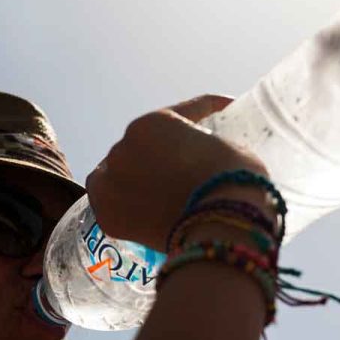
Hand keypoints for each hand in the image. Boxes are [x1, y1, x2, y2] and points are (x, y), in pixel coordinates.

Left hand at [86, 95, 269, 250]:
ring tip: (157, 198)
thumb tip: (207, 160)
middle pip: (142, 148)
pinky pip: (110, 205)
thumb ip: (210, 146)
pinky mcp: (105, 213)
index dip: (203, 111)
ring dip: (135, 180)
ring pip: (119, 175)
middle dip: (159, 157)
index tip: (219, 110)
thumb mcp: (230, 149)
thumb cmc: (234, 184)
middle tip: (180, 175)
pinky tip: (138, 214)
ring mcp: (110, 179)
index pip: (180, 113)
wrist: (221, 228)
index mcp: (156, 122)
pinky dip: (121, 208)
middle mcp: (124, 145)